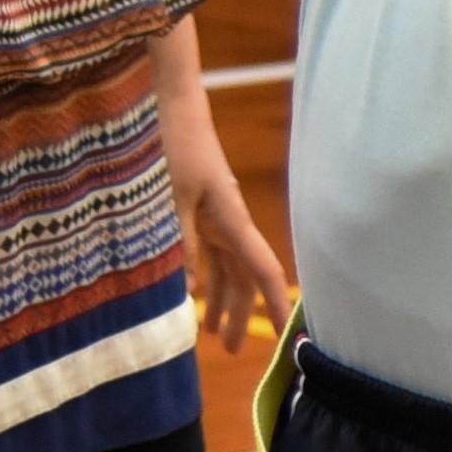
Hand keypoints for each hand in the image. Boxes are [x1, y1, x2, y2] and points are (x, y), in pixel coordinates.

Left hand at [162, 99, 293, 348]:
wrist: (167, 102)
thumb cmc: (171, 144)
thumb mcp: (168, 198)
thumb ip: (178, 245)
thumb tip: (190, 293)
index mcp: (231, 218)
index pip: (262, 270)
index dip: (274, 303)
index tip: (284, 335)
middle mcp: (228, 221)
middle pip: (243, 276)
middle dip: (241, 313)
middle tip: (232, 350)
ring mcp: (214, 215)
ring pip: (225, 266)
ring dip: (220, 298)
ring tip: (209, 331)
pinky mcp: (197, 208)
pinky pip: (207, 251)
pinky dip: (202, 275)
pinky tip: (192, 293)